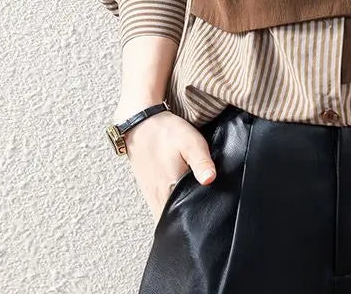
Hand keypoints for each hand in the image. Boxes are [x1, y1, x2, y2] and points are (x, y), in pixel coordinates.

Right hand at [113, 103, 216, 222]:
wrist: (141, 121)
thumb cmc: (166, 132)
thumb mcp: (190, 142)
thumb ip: (202, 162)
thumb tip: (210, 180)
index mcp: (169, 190)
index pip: (181, 221)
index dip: (193, 227)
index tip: (205, 228)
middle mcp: (157, 197)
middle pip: (172, 223)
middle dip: (185, 225)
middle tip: (200, 222)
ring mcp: (150, 195)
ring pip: (164, 216)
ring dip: (176, 217)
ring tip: (191, 213)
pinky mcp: (148, 189)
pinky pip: (158, 207)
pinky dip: (168, 208)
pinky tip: (178, 200)